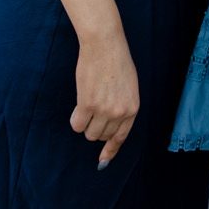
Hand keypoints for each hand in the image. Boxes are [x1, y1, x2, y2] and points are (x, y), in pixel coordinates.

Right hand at [71, 30, 138, 167]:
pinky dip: (76, 118)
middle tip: (95, 109)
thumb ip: (122, 108)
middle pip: (101, 136)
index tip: (102, 162)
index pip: (121, 137)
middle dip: (96, 127)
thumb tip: (111, 126)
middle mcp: (120, 112)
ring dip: (85, 123)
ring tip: (89, 103)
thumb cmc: (117, 63)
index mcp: (133, 108)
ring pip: (88, 133)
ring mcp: (104, 110)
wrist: (105, 46)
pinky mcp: (87, 104)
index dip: (110, 150)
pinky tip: (80, 103)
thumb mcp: (129, 87)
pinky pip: (77, 125)